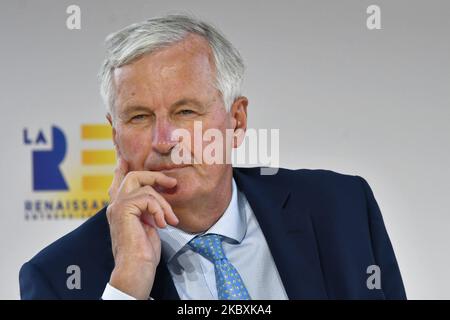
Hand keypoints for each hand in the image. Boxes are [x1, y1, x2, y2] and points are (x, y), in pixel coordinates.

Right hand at [106, 156, 178, 298]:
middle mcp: (115, 205)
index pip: (119, 182)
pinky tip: (161, 224)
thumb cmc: (143, 253)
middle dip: (155, 176)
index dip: (122, 168)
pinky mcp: (123, 209)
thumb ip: (148, 210)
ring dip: (164, 204)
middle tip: (172, 184)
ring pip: (146, 188)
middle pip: (134, 176)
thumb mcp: (148, 225)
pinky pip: (148, 197)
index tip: (123, 158)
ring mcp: (117, 206)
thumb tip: (159, 198)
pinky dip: (159, 209)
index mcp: (120, 208)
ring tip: (169, 220)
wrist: (136, 269)